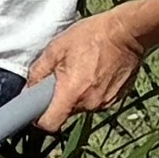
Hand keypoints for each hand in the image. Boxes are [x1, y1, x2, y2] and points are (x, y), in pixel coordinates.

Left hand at [27, 9, 147, 128]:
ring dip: (77, 93)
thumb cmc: (92, 36)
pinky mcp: (117, 98)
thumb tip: (30, 87)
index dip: (40, 119)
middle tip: (62, 76)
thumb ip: (38, 71)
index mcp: (71, 94)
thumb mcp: (56, 48)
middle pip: (65, 113)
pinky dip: (93, 90)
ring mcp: (105, 103)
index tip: (37, 108)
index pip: (50, 124)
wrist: (128, 33)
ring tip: (82, 69)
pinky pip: (97, 100)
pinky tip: (96, 71)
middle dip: (60, 98)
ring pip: (82, 106)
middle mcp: (89, 104)